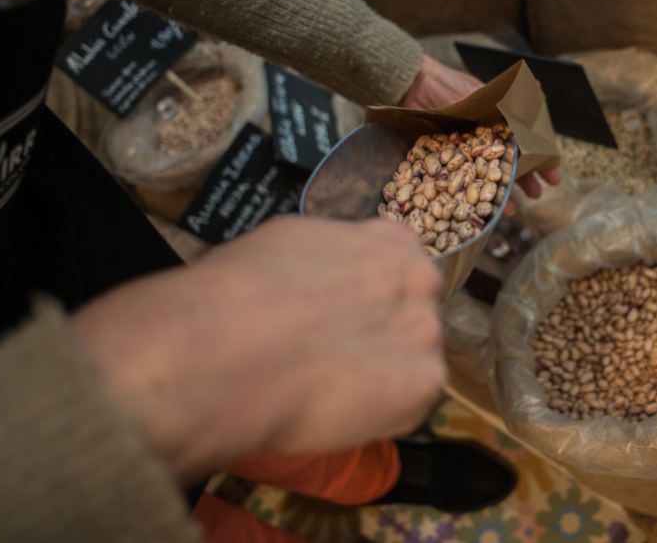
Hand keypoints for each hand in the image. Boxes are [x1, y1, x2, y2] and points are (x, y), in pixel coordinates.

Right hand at [71, 217, 444, 482]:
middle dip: (383, 335)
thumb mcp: (290, 242)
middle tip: (338, 358)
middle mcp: (419, 279)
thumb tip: (328, 275)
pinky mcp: (425, 383)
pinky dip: (380, 414)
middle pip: (413, 313)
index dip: (371, 297)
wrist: (230, 349)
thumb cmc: (242, 291)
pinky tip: (338, 410)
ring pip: (414, 360)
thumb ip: (331, 258)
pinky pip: (408, 404)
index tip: (346, 316)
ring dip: (382, 376)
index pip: (400, 266)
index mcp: (390, 241)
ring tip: (329, 390)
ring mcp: (427, 332)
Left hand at [400, 55, 561, 210]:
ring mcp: (461, 153)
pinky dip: (469, 196)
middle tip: (539, 193)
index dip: (539, 160)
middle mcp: (480, 141)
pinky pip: (459, 183)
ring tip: (512, 209)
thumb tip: (538, 89)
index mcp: (495, 125)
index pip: (522, 146)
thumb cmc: (447, 87)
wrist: (412, 86)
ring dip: (500, 193)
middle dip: (525, 180)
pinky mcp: (441, 162)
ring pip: (484, 177)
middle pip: (507, 164)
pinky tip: (479, 210)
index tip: (553, 174)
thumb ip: (506, 98)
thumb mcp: (480, 93)